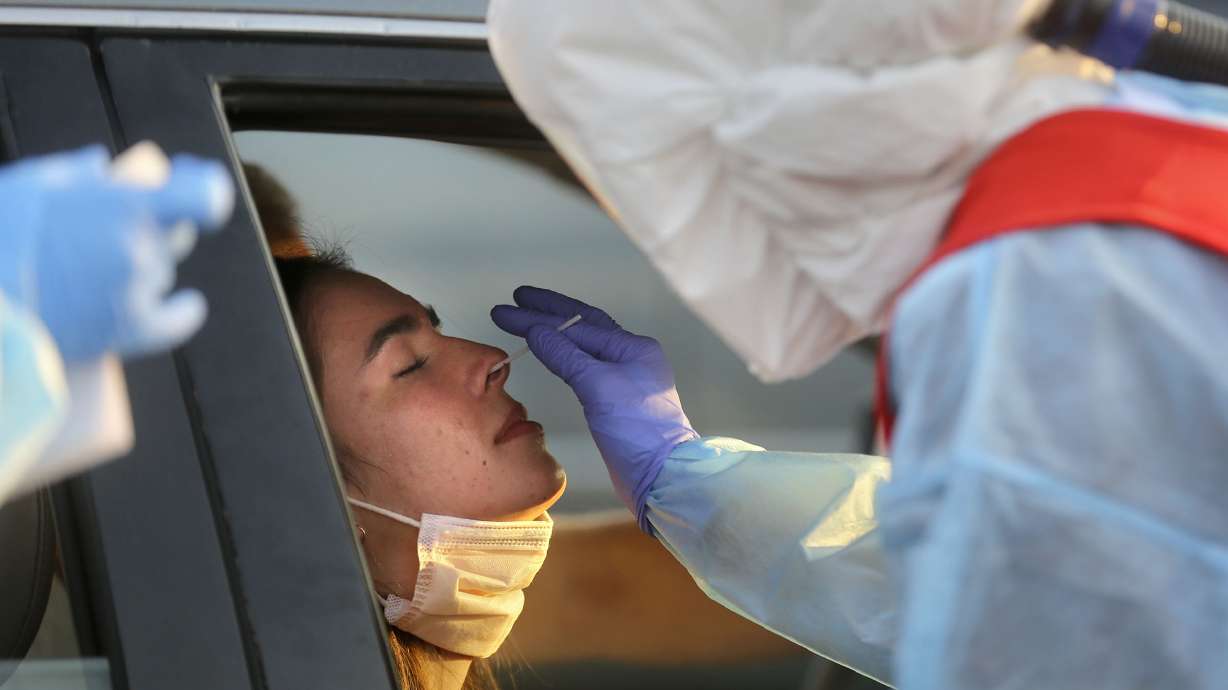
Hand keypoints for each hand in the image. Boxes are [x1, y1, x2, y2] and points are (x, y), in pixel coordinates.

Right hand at [0, 145, 233, 361]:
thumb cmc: (2, 238)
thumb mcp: (31, 187)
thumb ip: (76, 173)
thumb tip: (103, 165)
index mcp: (125, 204)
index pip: (203, 195)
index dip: (204, 185)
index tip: (196, 178)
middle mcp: (141, 246)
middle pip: (176, 233)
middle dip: (155, 227)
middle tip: (114, 232)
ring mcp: (139, 289)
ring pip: (159, 271)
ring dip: (140, 267)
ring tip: (90, 273)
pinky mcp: (133, 329)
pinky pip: (179, 317)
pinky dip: (182, 310)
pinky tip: (187, 303)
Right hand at [491, 286, 697, 531]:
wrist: (661, 477)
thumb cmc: (638, 430)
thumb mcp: (598, 386)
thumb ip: (566, 355)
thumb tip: (537, 330)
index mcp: (632, 347)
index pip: (576, 323)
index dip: (538, 315)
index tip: (507, 309)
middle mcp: (630, 358)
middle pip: (582, 326)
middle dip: (547, 312)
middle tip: (516, 299)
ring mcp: (623, 380)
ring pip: (583, 346)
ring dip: (555, 332)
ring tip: (528, 319)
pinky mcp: (615, 403)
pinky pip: (584, 368)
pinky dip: (563, 356)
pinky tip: (552, 353)